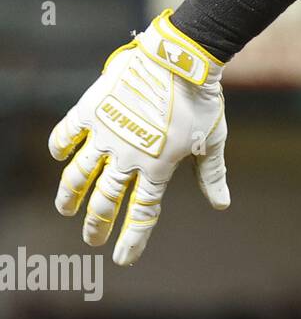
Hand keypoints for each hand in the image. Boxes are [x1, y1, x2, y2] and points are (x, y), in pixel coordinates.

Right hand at [48, 10, 229, 265]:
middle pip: (107, 199)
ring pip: (79, 173)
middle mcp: (128, 156)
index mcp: (158, 167)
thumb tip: (222, 205)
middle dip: (97, 223)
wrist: (181, 61)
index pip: (143, 212)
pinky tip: (59, 157)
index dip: (133, 238)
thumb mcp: (212, 141)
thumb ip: (212, 175)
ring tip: (65, 209)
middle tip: (91, 240)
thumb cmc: (203, 101)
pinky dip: (61, 146)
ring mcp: (106, 133)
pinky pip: (68, 133)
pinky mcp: (92, 110)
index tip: (122, 258)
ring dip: (70, 194)